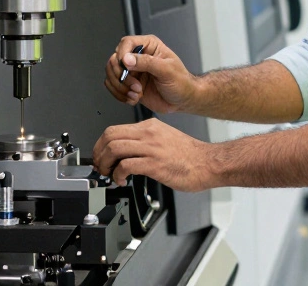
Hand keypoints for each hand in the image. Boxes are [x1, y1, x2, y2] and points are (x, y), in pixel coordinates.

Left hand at [93, 119, 212, 191]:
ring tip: (109, 174)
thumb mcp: (164, 138)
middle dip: (98, 154)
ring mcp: (152, 148)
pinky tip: (122, 181)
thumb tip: (125, 152)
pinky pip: (126, 165)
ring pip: (114, 148)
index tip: (100, 156)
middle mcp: (149, 133)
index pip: (114, 129)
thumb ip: (145, 141)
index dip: (100, 145)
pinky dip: (117, 175)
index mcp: (150, 126)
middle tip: (100, 166)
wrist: (208, 163)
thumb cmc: (189, 155)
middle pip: (110, 136)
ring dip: (105, 164)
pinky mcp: (155, 164)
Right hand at [103, 35, 199, 113]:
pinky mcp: (129, 84)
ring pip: (111, 74)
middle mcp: (138, 56)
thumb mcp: (167, 70)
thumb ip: (147, 62)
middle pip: (114, 59)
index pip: (127, 43)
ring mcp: (132, 71)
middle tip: (136, 86)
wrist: (182, 101)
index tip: (126, 67)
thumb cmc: (181, 83)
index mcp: (149, 46)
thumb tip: (127, 59)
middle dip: (121, 76)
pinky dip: (120, 95)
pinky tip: (133, 98)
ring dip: (121, 88)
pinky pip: (113, 87)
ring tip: (136, 94)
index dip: (122, 54)